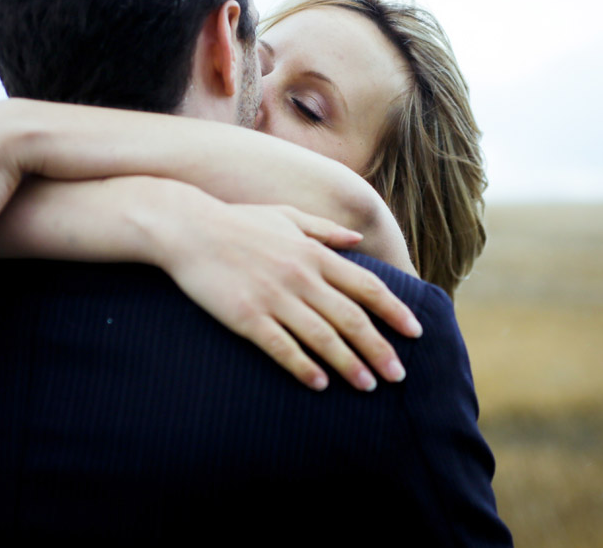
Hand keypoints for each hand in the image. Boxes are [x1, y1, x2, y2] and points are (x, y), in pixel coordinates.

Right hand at [155, 200, 422, 391]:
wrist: (187, 228)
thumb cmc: (237, 221)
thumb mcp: (286, 216)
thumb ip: (324, 230)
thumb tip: (357, 239)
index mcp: (314, 253)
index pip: (367, 287)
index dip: (395, 312)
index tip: (415, 333)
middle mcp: (301, 276)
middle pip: (352, 319)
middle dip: (380, 349)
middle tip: (399, 375)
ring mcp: (274, 298)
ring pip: (323, 338)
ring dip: (349, 365)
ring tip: (368, 387)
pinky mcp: (247, 317)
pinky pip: (282, 348)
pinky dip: (303, 367)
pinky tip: (319, 385)